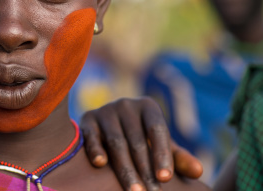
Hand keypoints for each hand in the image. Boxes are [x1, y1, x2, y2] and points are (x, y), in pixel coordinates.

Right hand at [80, 97, 202, 190]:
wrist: (110, 123)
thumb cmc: (142, 138)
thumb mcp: (160, 145)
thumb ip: (178, 158)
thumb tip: (199, 172)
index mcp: (147, 107)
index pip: (157, 130)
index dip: (161, 154)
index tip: (165, 179)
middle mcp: (126, 104)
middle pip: (136, 140)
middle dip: (144, 169)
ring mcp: (105, 110)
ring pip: (116, 142)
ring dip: (124, 168)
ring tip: (134, 190)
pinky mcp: (87, 118)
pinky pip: (91, 135)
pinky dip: (95, 149)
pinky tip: (100, 164)